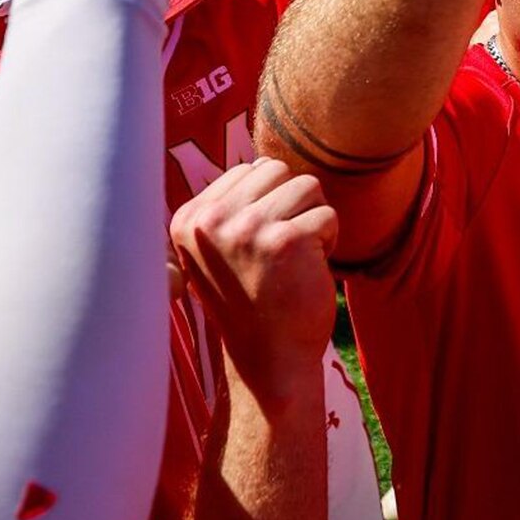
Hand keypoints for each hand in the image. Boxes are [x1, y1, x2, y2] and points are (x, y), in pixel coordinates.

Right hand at [167, 159, 339, 410]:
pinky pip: (327, 214)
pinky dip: (329, 240)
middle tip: (284, 248)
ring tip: (296, 257)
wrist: (269, 358)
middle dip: (293, 203)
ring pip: (307, 185)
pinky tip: (310, 270)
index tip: (258, 246)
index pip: (247, 170)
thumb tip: (263, 162)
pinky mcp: (285, 241)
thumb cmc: (252, 299)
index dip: (268, 203)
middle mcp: (211, 221)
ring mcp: (247, 229)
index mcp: (189, 218)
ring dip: (313, 220)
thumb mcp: (220, 250)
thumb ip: (230, 206)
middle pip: (277, 169)